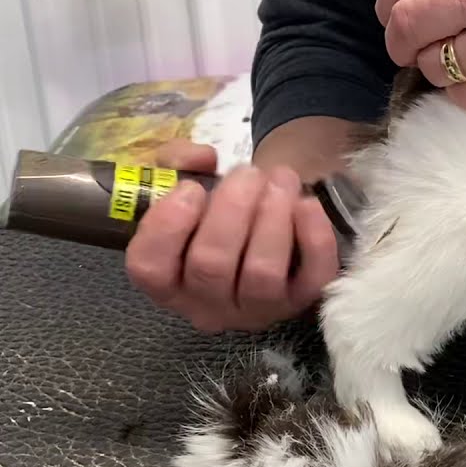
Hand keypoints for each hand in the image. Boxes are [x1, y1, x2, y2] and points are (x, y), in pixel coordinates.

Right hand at [124, 140, 338, 332]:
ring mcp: (256, 309)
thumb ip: (178, 161)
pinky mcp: (301, 301)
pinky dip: (314, 238)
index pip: (150, 267)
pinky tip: (307, 204)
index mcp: (167, 280)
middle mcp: (206, 305)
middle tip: (248, 173)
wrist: (266, 216)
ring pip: (262, 274)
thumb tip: (201, 157)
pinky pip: (312, 277)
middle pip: (211, 267)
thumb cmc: (214, 206)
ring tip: (280, 180)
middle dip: (232, 210)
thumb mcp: (183, 179)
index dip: (168, 225)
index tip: (192, 187)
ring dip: (272, 219)